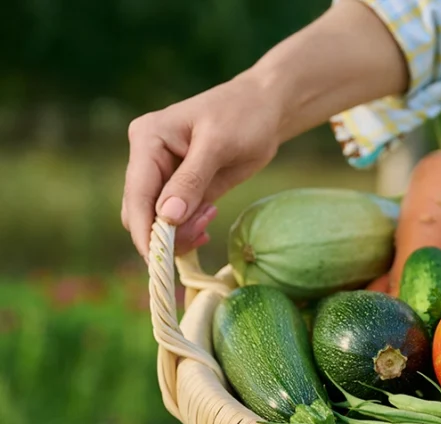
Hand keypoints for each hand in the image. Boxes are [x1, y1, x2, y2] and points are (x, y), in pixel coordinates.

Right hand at [122, 73, 282, 257]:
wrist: (265, 108)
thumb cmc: (244, 115)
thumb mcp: (219, 145)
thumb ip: (192, 180)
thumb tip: (167, 217)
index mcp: (147, 139)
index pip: (136, 193)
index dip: (144, 229)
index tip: (157, 259)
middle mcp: (148, 158)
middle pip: (140, 211)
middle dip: (166, 232)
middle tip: (202, 233)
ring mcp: (164, 174)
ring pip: (157, 219)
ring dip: (180, 231)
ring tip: (211, 218)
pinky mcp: (182, 187)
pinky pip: (176, 218)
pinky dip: (189, 227)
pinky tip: (209, 219)